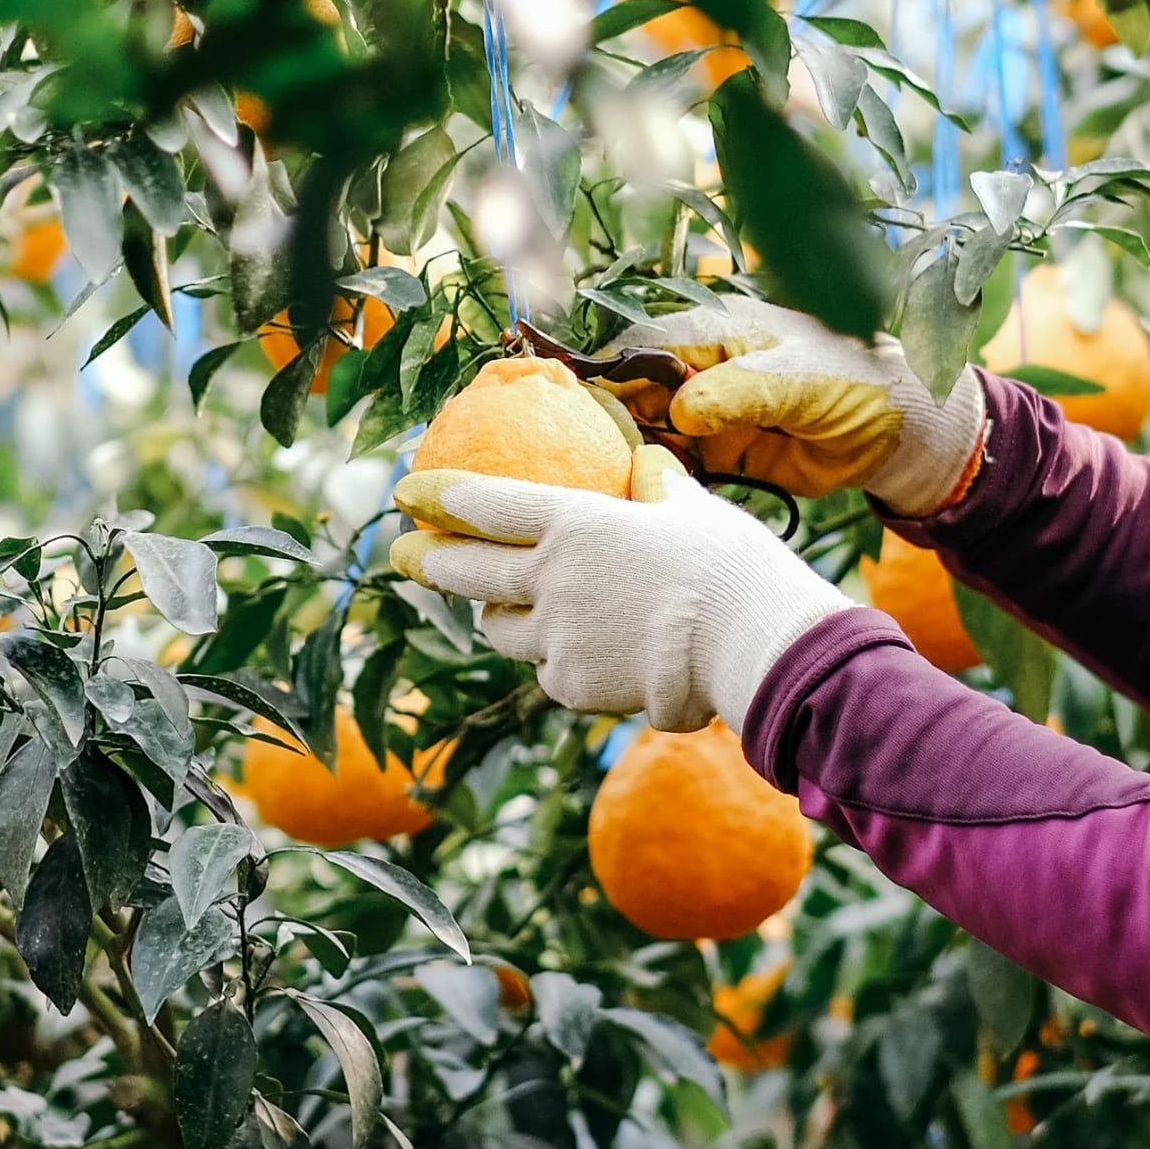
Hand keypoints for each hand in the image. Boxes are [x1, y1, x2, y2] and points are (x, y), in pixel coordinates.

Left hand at [387, 453, 852, 728]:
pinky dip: (562, 663)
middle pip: (468, 570)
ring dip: (500, 618)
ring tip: (505, 614)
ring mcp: (556, 635)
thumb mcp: (694, 508)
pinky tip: (593, 659)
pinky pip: (551, 672)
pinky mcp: (572, 684)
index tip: (409, 493)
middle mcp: (551, 578)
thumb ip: (659, 487)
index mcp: (574, 522)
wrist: (747, 644)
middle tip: (402, 556)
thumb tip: (648, 464)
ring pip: (503, 630)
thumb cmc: (729, 566)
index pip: (487, 504)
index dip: (441, 496)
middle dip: (428, 561)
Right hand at [596, 298, 985, 512]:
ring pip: (650, 428)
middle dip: (611, 417)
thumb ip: (734, 393)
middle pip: (636, 388)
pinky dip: (662, 475)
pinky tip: (644, 491)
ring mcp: (712, 411)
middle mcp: (705, 368)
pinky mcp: (724, 450)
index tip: (574, 402)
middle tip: (586, 452)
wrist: (901, 430)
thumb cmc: (855, 380)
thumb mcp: (794, 380)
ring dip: (632, 450)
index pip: (643, 344)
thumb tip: (678, 411)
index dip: (606, 370)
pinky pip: (679, 462)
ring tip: (610, 476)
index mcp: (717, 331)